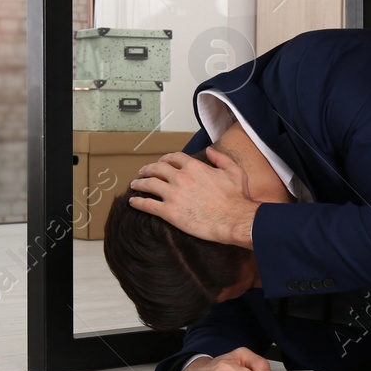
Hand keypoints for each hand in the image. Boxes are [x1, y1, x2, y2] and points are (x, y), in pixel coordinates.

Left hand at [129, 148, 258, 246]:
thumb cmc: (237, 199)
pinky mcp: (169, 212)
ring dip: (139, 183)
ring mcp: (173, 194)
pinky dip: (138, 202)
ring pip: (149, 184)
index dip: (165, 159)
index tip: (162, 162)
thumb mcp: (234, 172)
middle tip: (143, 172)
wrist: (235, 220)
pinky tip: (133, 202)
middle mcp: (181, 177)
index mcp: (195, 167)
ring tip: (134, 185)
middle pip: (157, 168)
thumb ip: (221, 159)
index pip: (174, 158)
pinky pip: (148, 204)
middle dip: (148, 169)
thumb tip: (210, 151)